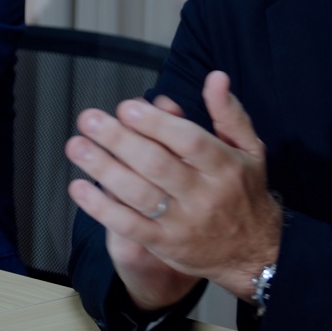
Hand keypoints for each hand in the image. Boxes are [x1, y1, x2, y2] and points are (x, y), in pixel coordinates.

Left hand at [66, 71, 282, 307]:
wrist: (254, 253)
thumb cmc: (245, 192)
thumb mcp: (250, 150)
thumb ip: (229, 113)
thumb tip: (215, 77)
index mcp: (224, 166)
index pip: (189, 141)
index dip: (156, 124)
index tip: (128, 107)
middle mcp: (203, 195)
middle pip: (156, 165)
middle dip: (119, 140)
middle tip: (90, 119)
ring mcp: (182, 222)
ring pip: (138, 194)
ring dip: (103, 169)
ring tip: (77, 146)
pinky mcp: (164, 244)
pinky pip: (128, 225)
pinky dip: (101, 207)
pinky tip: (79, 187)